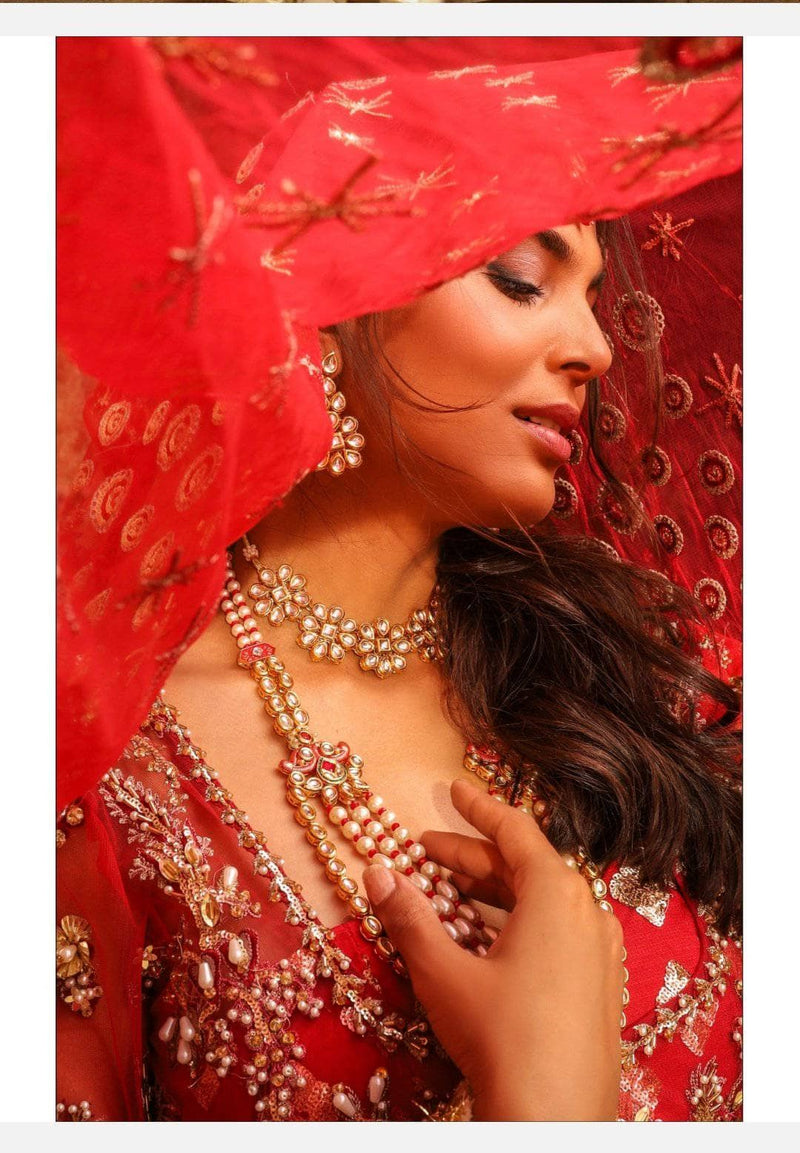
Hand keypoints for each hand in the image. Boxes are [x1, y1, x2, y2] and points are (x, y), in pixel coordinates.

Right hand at [362, 778, 624, 1120]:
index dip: (477, 808)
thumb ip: (409, 918)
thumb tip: (376, 873)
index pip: (514, 829)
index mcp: (557, 894)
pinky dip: (519, 921)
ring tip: (450, 891)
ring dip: (494, 890)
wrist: (555, 1122)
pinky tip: (489, 939)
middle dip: (473, 856)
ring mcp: (601, 952)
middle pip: (525, 865)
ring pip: (542, 901)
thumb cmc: (501, 1039)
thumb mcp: (444, 973)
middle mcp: (587, 912)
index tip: (453, 789)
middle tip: (427, 852)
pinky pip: (559, 932)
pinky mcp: (602, 986)